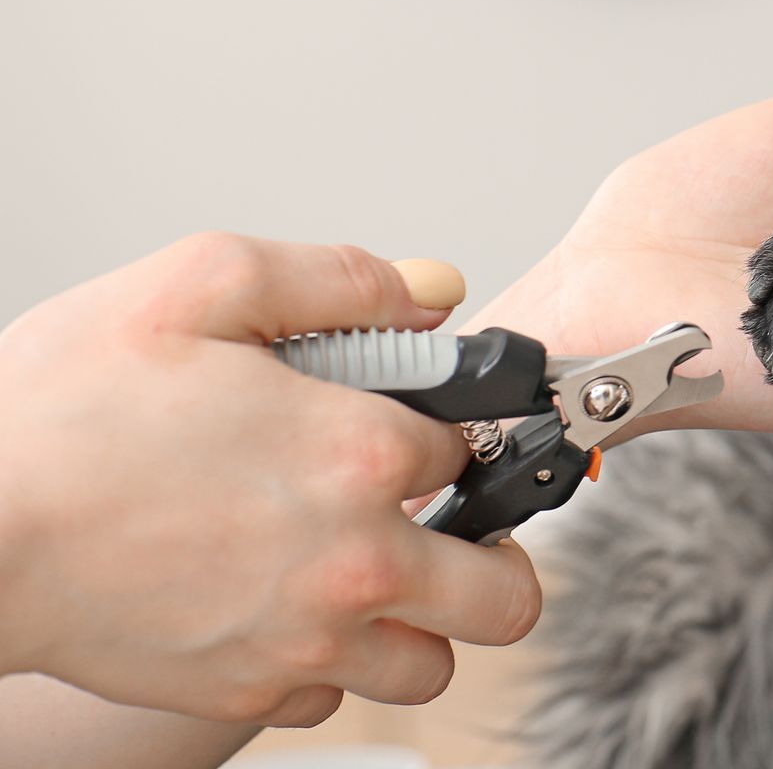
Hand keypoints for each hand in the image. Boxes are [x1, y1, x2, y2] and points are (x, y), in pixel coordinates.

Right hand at [0, 238, 542, 726]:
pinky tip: (289, 606)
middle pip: (506, 594)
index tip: (413, 426)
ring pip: (431, 664)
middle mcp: (354, 559)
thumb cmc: (63, 413)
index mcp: (361, 453)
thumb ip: (337, 277)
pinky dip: (331, 661)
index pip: (474, 447)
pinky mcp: (247, 691)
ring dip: (422, 622)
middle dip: (495, 556)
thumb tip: (427, 292)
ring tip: (374, 572)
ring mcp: (305, 639)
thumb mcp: (202, 282)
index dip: (445, 429)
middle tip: (453, 527)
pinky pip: (338, 697)